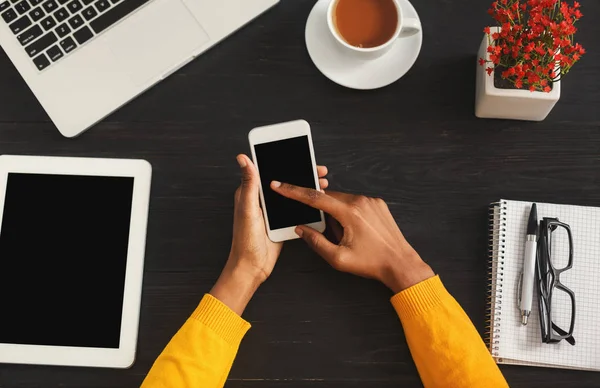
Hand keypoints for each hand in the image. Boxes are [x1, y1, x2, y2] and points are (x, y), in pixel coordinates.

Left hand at [210, 155, 328, 314]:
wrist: (252, 267)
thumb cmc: (244, 240)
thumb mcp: (247, 208)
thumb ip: (248, 183)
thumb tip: (243, 158)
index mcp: (251, 192)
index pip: (268, 170)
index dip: (284, 160)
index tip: (300, 155)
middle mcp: (262, 200)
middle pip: (284, 180)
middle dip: (302, 173)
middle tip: (319, 171)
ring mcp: (273, 211)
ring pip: (293, 194)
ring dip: (307, 188)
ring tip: (322, 184)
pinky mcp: (282, 222)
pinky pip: (296, 208)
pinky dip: (307, 203)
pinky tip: (318, 202)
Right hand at [270, 183, 433, 293]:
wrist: (400, 264)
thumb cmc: (372, 263)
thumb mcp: (338, 258)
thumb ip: (316, 242)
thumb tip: (301, 229)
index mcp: (349, 213)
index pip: (314, 198)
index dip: (293, 192)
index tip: (279, 186)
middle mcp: (361, 201)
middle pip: (329, 199)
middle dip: (324, 215)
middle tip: (334, 235)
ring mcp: (371, 200)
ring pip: (342, 201)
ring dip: (337, 214)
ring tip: (349, 237)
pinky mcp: (378, 203)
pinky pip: (355, 202)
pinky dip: (349, 213)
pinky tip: (358, 232)